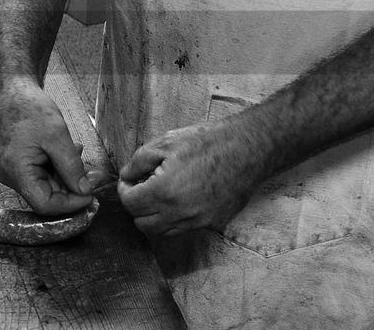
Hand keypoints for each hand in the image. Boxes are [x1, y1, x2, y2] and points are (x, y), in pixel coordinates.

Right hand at [0, 78, 102, 214]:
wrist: (12, 91)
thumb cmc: (30, 108)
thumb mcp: (58, 137)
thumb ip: (71, 167)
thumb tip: (85, 190)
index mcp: (16, 171)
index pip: (45, 204)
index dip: (71, 203)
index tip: (92, 194)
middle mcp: (10, 176)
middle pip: (46, 197)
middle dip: (72, 188)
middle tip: (94, 175)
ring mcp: (11, 171)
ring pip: (45, 186)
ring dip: (65, 176)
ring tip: (78, 154)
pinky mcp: (15, 165)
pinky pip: (39, 175)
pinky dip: (56, 168)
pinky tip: (67, 152)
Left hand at [118, 121, 264, 236]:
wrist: (247, 149)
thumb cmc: (207, 142)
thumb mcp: (166, 142)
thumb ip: (138, 162)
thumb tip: (126, 176)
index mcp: (164, 191)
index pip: (130, 204)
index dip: (125, 190)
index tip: (130, 180)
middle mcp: (180, 213)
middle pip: (142, 224)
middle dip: (137, 206)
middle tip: (143, 188)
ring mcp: (198, 221)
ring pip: (163, 231)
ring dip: (155, 216)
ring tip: (162, 194)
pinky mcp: (213, 223)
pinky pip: (185, 229)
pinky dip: (176, 218)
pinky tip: (182, 198)